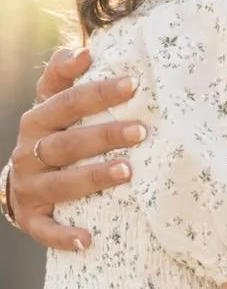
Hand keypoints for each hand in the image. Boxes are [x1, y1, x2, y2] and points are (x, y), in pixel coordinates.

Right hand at [8, 47, 143, 250]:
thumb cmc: (52, 132)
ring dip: (94, 177)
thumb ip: (64, 74)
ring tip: (127, 171)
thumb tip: (84, 49)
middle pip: (68, 142)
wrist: (21, 178)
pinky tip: (88, 239)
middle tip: (142, 130)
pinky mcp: (32, 217)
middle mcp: (30, 151)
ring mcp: (30, 186)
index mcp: (39, 119)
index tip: (134, 83)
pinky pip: (45, 229)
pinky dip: (64, 235)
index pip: (68, 101)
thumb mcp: (52, 101)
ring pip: (61, 183)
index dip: (99, 92)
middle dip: (105, 135)